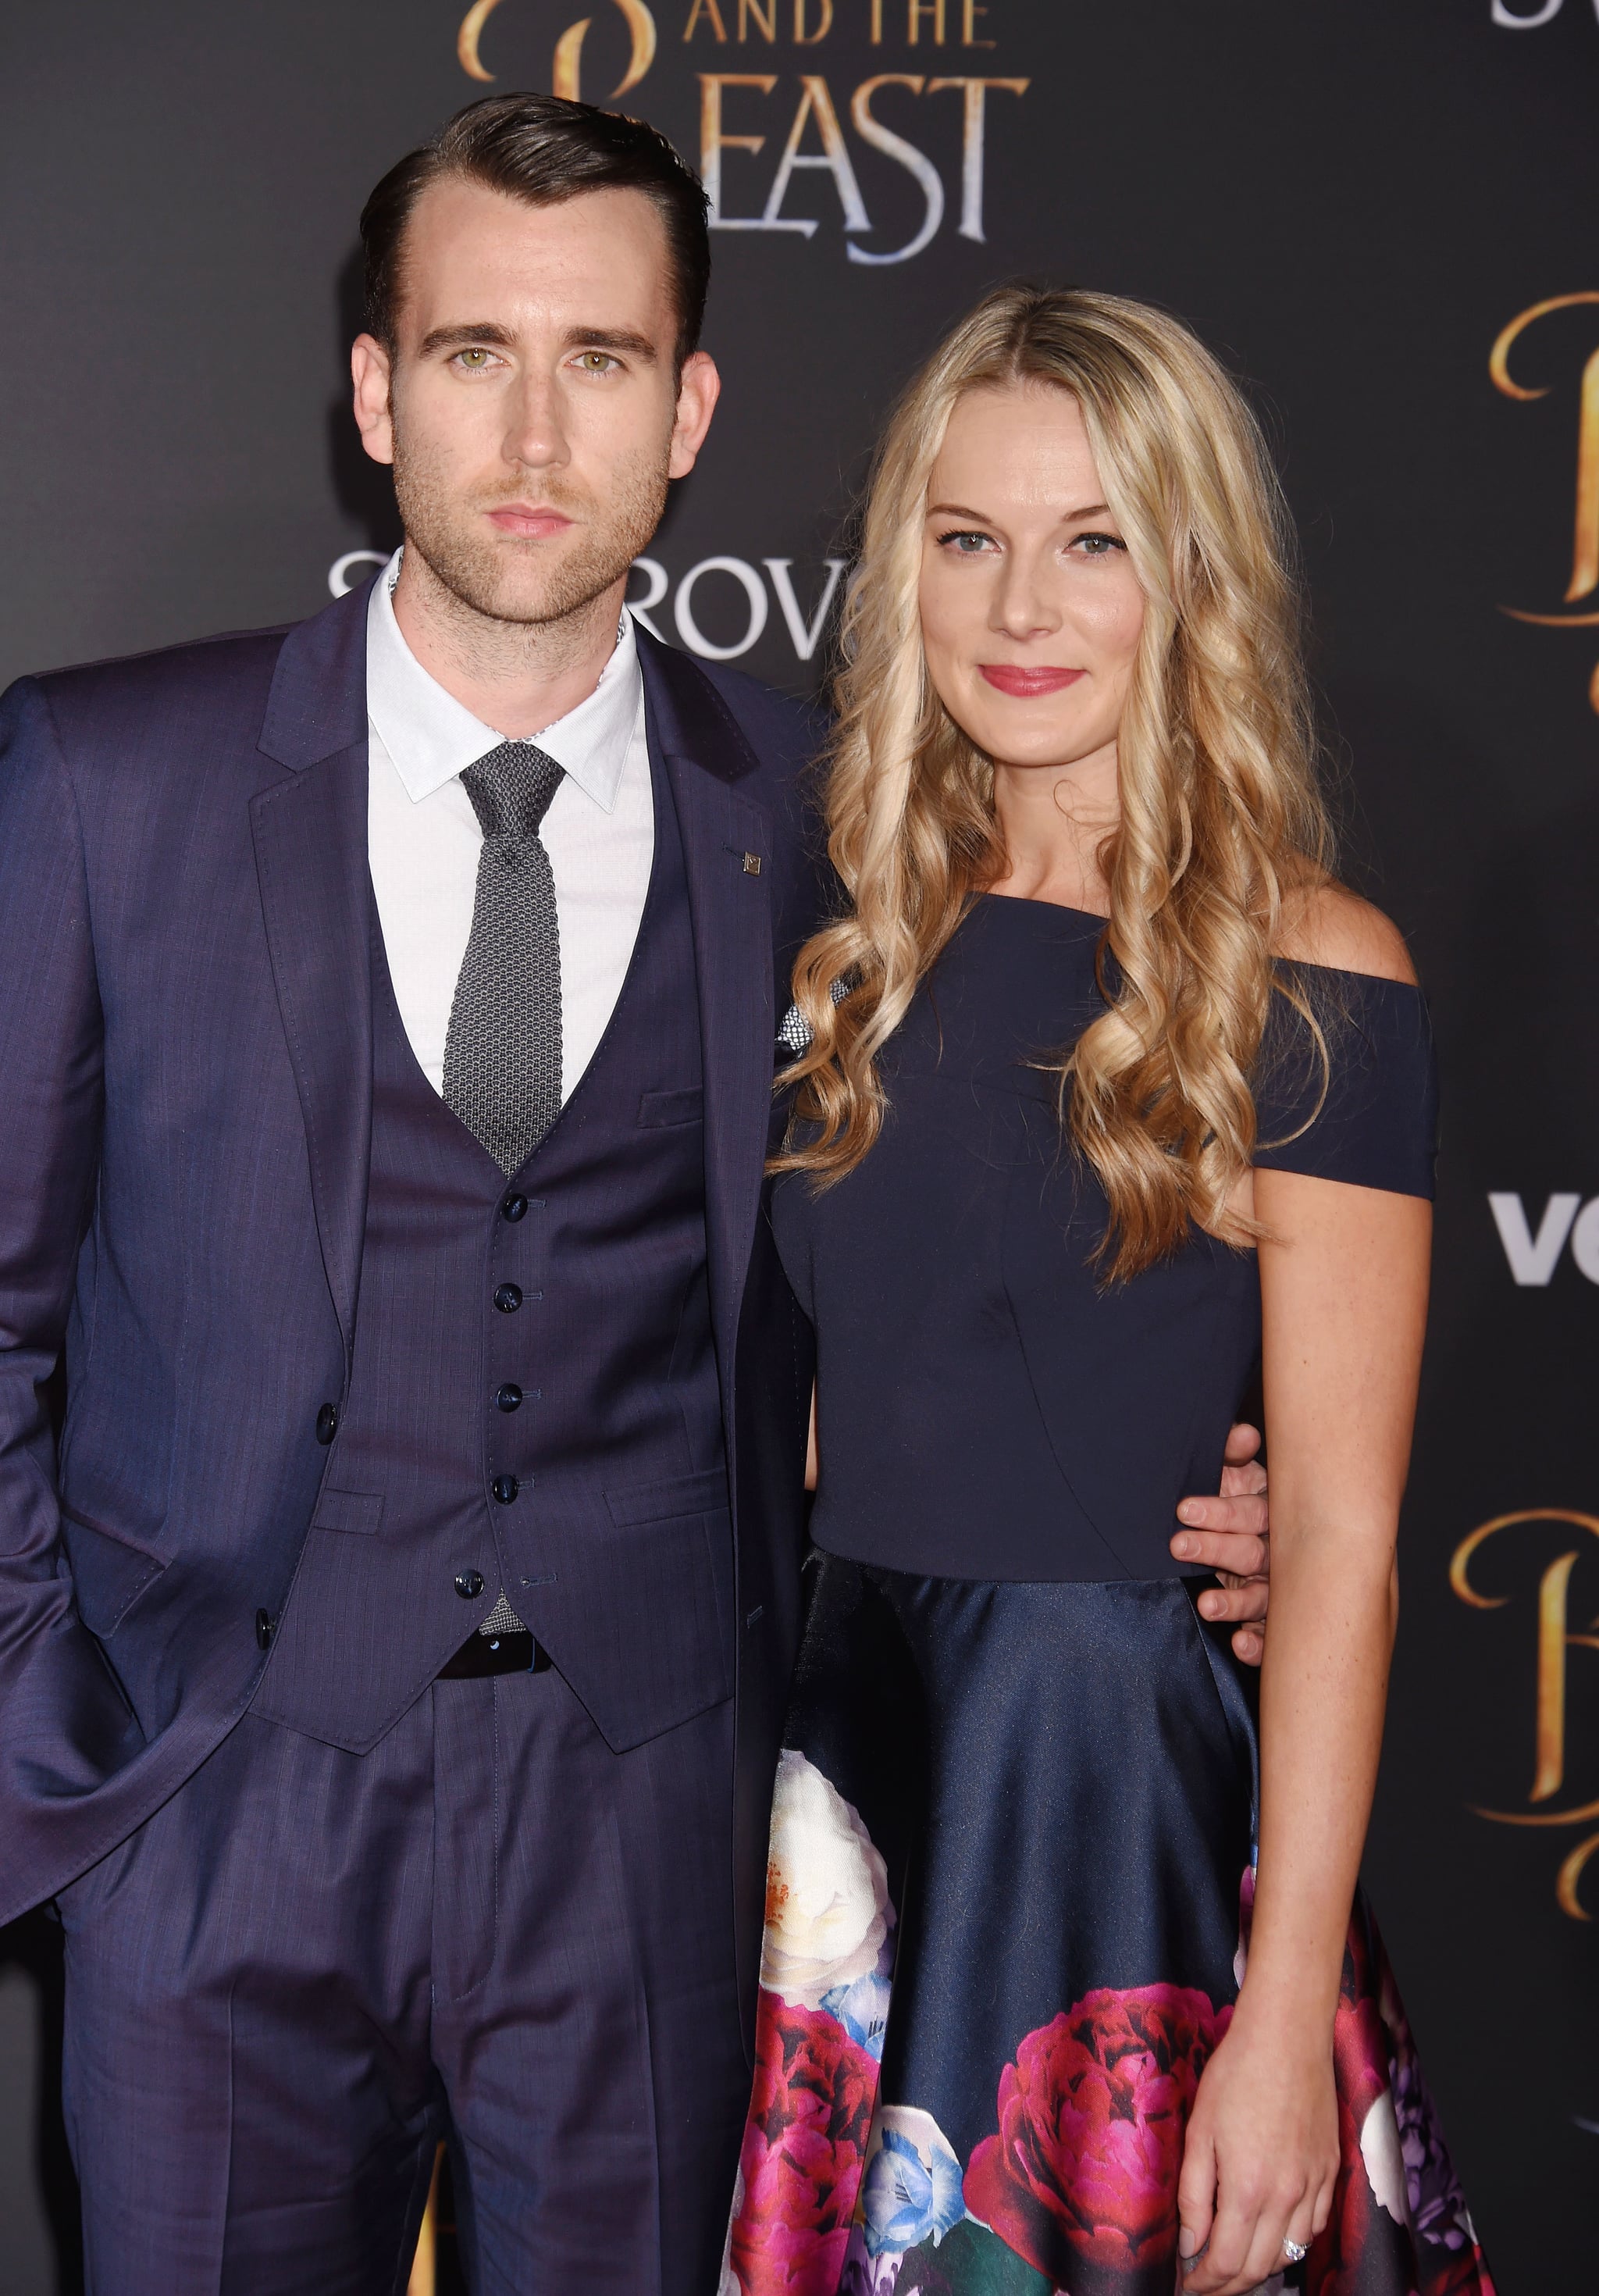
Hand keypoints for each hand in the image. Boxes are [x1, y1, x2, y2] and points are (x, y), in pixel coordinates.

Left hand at [1171, 1423, 1268, 1664]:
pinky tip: (1241, 1646)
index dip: (1221, 1511)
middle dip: (1216, 1550)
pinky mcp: (1271, 1620)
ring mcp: (1277, 1587)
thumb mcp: (1234, 1472)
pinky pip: (1270, 1635)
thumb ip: (1233, 1453)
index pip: (1252, 1511)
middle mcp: (1278, 1549)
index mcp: (1270, 1510)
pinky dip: (1258, 1644)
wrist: (1252, 1528)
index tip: (1184, 1509)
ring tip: (1207, 1605)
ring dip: (1237, 1603)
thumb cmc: (1238, 1498)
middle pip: (1254, 1552)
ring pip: (1263, 1597)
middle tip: (1179, 1546)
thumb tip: (1245, 1434)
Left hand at [1177, 2004, 1336, 2293]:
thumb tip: (1190, 2247)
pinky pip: (1314, 2229)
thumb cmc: (1235, 2077)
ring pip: (1289, 2255)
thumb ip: (1194, 2196)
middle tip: (1204, 2281)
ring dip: (1259, 2269)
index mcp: (1248, 2190)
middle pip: (1258, 2268)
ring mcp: (1314, 2187)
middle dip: (1227, 2285)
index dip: (1203, 2282)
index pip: (1225, 2263)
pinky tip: (1272, 2237)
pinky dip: (1291, 2244)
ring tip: (1233, 2265)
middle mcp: (1286, 2198)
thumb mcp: (1200, 2132)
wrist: (1286, 2039)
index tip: (1187, 2283)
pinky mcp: (1331, 2173)